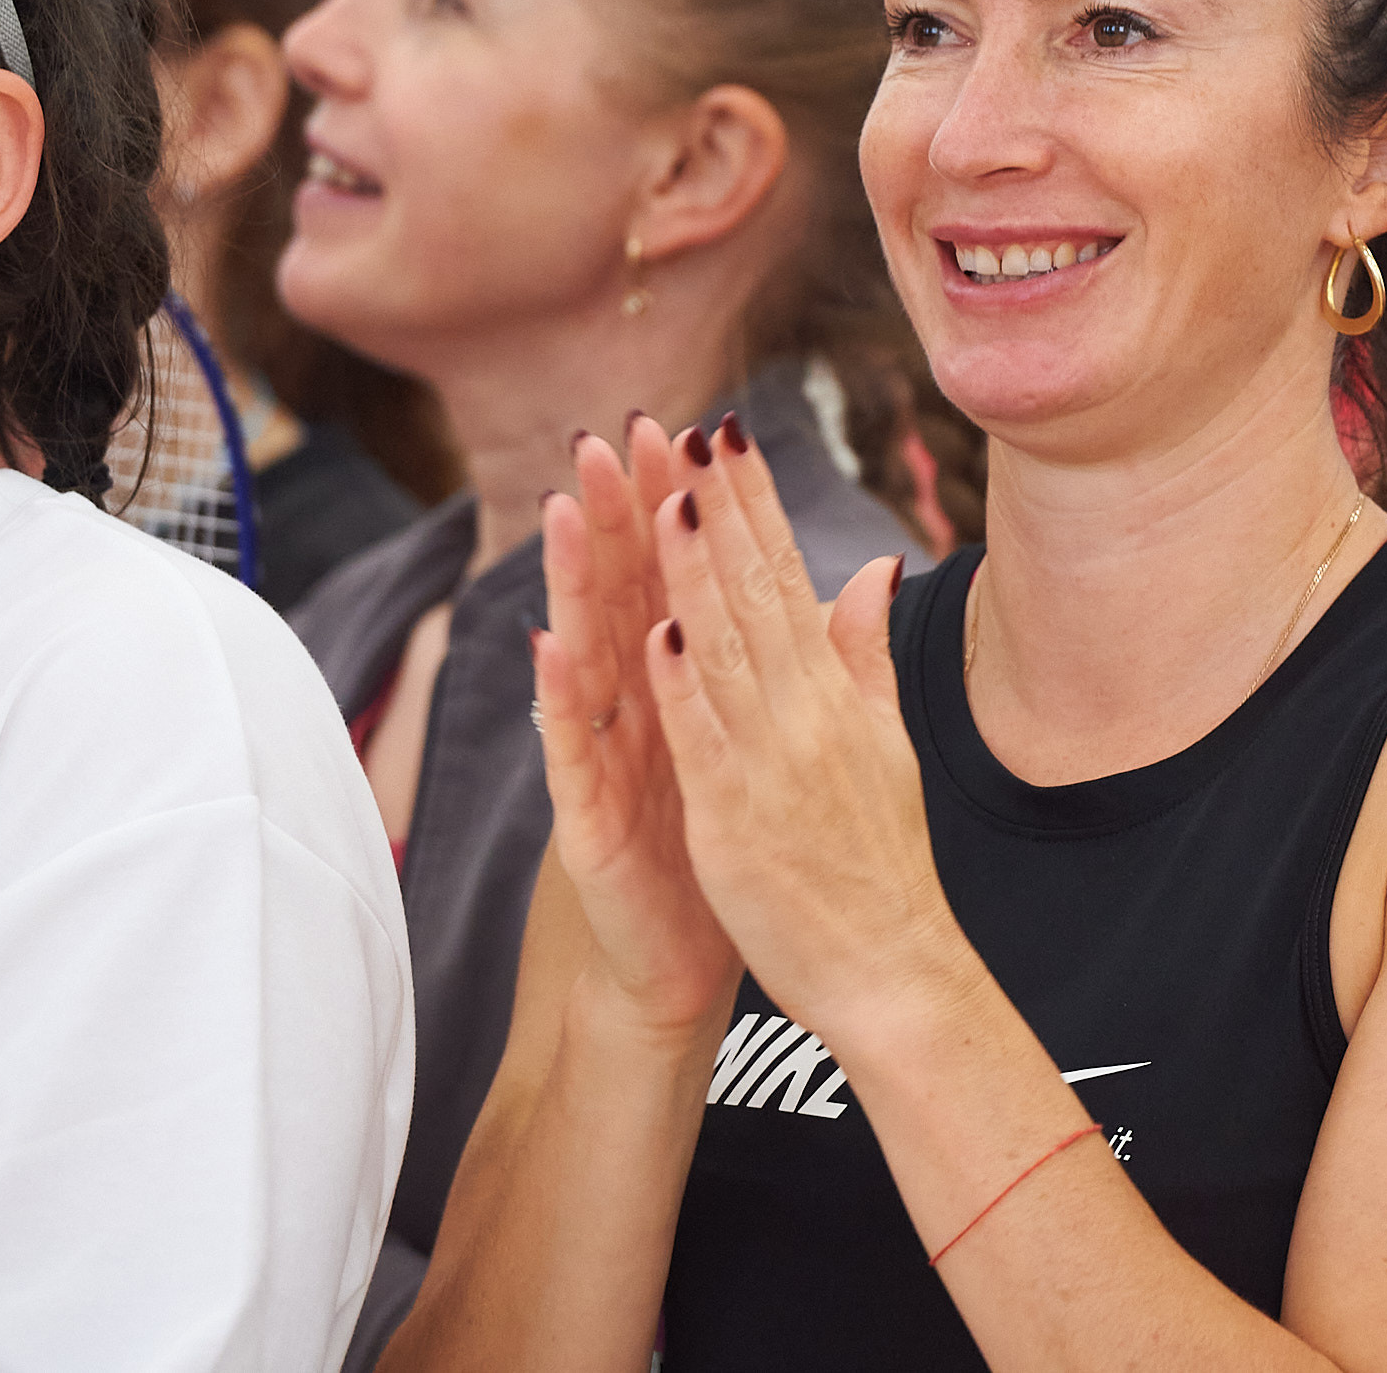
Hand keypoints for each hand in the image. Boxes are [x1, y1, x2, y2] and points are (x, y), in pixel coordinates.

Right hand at [532, 420, 737, 1032]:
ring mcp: (603, 760)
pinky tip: (550, 646)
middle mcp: (633, 709)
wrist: (697, 956)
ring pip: (586, 655)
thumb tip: (837, 572)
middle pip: (623, 596)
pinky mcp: (587, 820)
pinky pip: (571, 751)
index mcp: (682, 685)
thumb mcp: (765, 736)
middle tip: (606, 438)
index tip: (686, 430)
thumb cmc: (725, 842)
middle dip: (614, 518)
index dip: (679, 506)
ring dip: (574, 584)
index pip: (679, 577)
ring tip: (563, 510)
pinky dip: (562, 698)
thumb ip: (793, 650)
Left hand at [639, 412, 957, 1046]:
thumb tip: (871, 568)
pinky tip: (655, 630)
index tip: (727, 434)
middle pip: (758, 595)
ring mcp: (773, 765)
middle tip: (689, 432)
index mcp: (836, 694)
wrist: (898, 972)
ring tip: (666, 499)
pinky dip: (682, 685)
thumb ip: (867, 655)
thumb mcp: (887, 744)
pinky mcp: (738, 821)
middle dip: (723, 510)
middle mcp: (808, 715)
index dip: (757, 503)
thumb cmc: (883, 865)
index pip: (790, 577)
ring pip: (728, 651)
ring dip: (694, 574)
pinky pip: (705, 742)